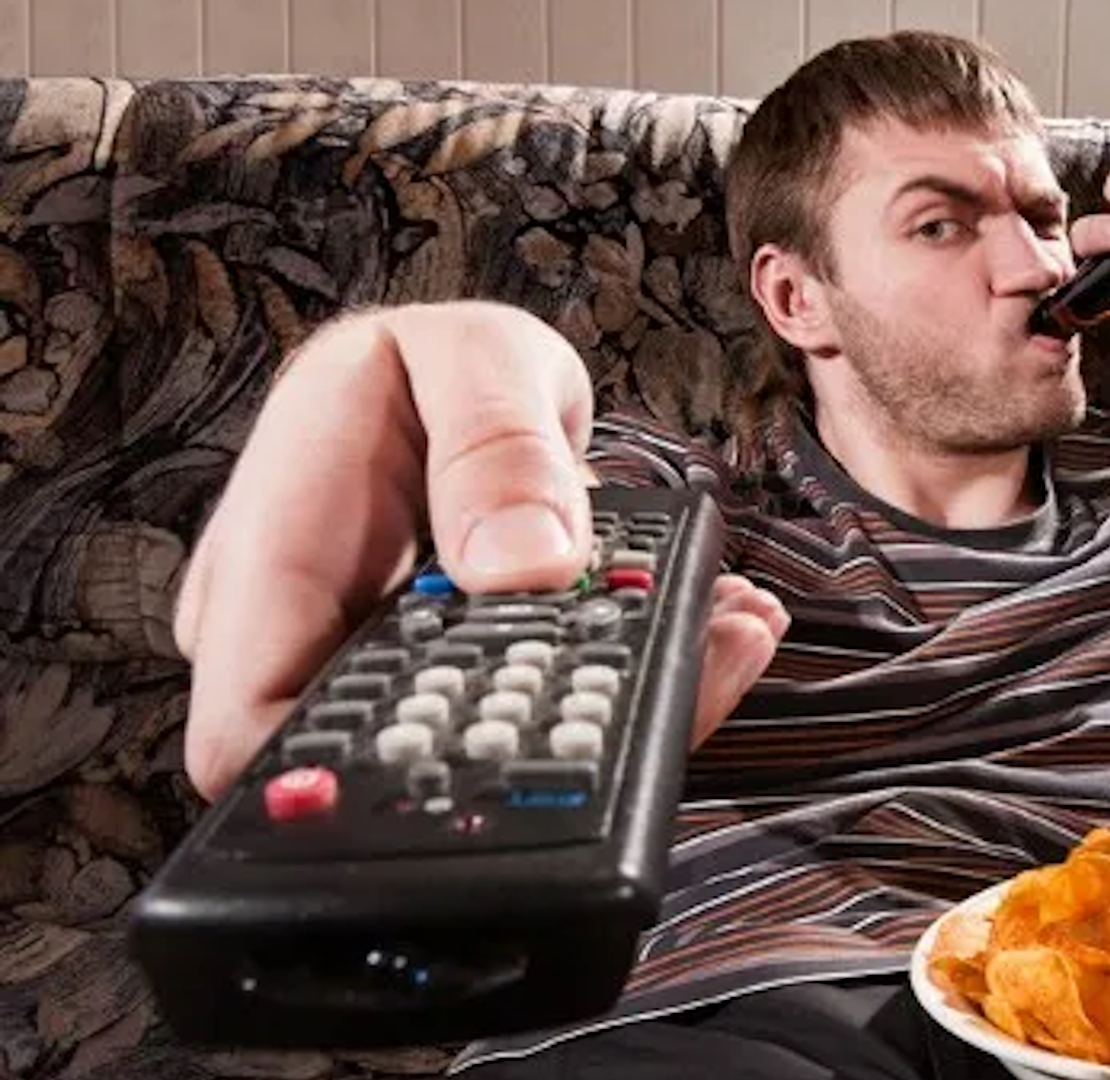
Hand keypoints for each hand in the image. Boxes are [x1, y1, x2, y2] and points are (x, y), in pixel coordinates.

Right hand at [173, 300, 785, 799]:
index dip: (343, 781)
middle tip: (680, 664)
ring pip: (498, 740)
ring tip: (725, 634)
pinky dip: (639, 674)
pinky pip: (549, 706)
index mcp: (269, 563)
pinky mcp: (475, 683)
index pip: (250, 731)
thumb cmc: (432, 362)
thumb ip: (494, 448)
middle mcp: (317, 642)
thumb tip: (526, 563)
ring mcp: (396, 674)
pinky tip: (713, 629)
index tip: (484, 760)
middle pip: (398, 755)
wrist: (463, 378)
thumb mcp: (472, 358)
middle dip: (549, 733)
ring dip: (622, 702)